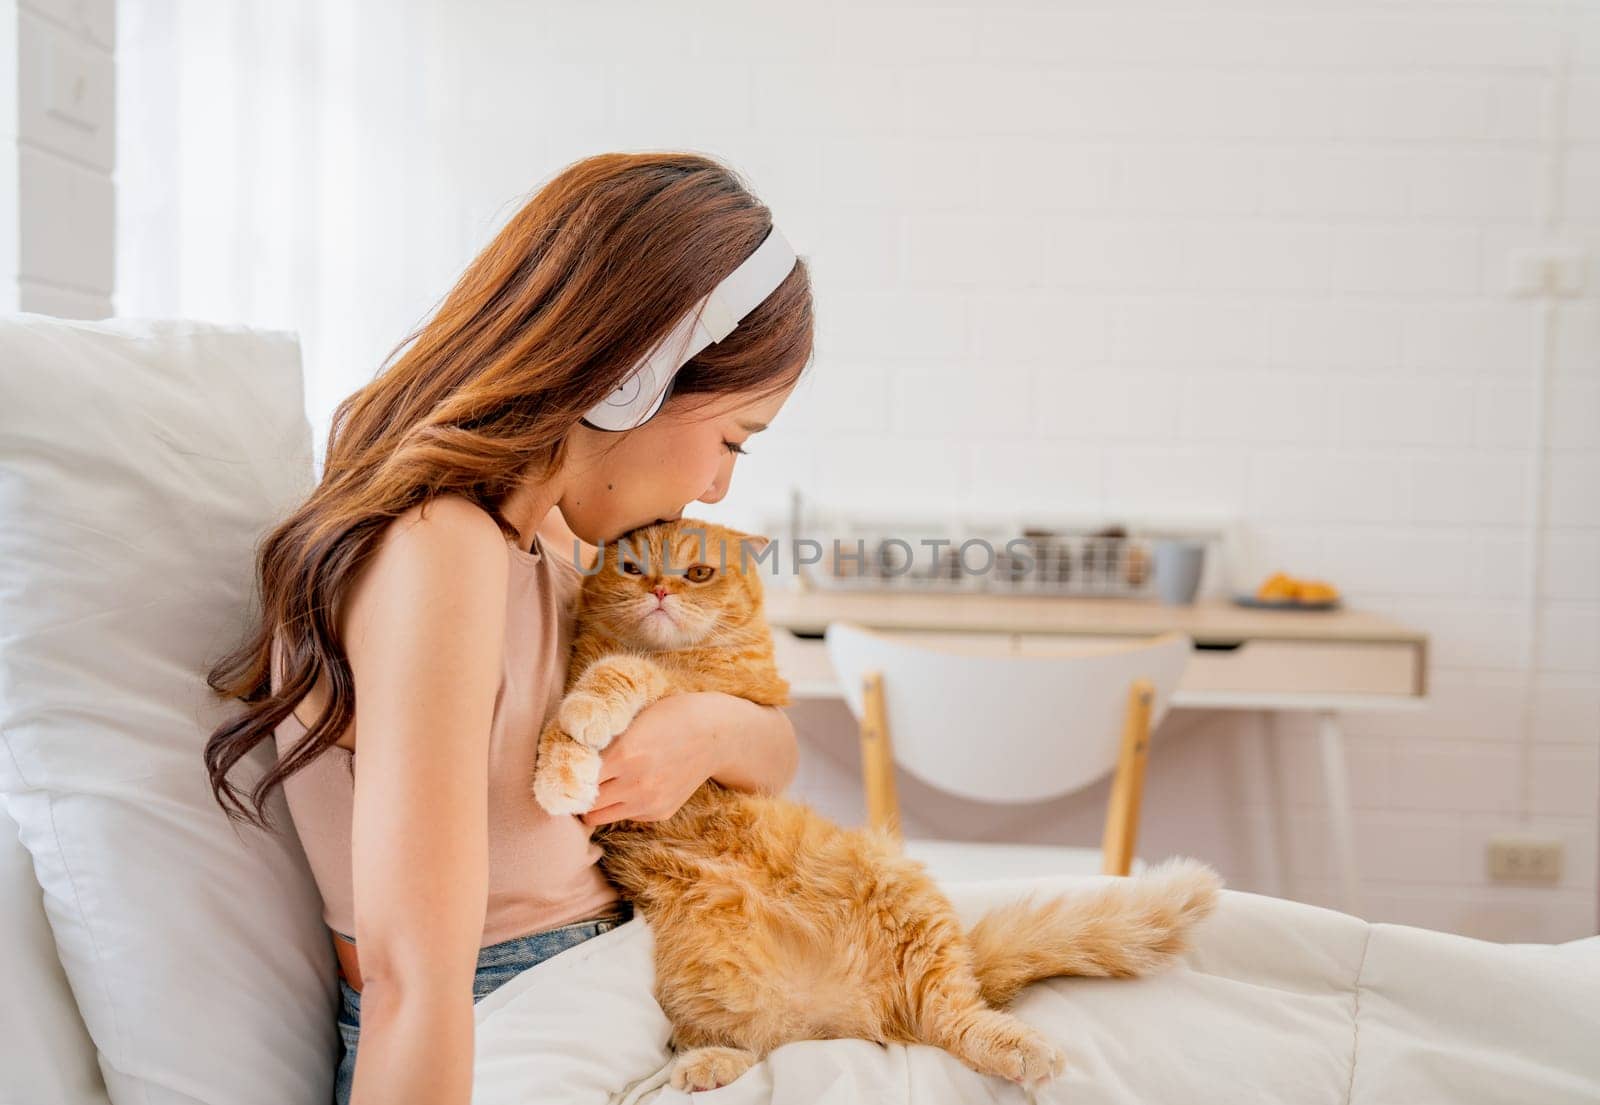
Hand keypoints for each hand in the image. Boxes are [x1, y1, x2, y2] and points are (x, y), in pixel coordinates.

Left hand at [580, 692, 725, 826]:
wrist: (716, 735)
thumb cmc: (671, 716)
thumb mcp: (634, 719)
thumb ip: (604, 740)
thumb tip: (569, 754)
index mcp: (624, 754)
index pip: (576, 777)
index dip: (566, 773)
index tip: (562, 769)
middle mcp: (635, 783)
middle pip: (583, 803)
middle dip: (576, 793)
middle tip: (574, 781)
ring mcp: (649, 802)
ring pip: (598, 817)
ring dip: (594, 805)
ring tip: (596, 788)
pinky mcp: (659, 813)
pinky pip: (625, 816)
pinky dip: (620, 805)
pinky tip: (630, 786)